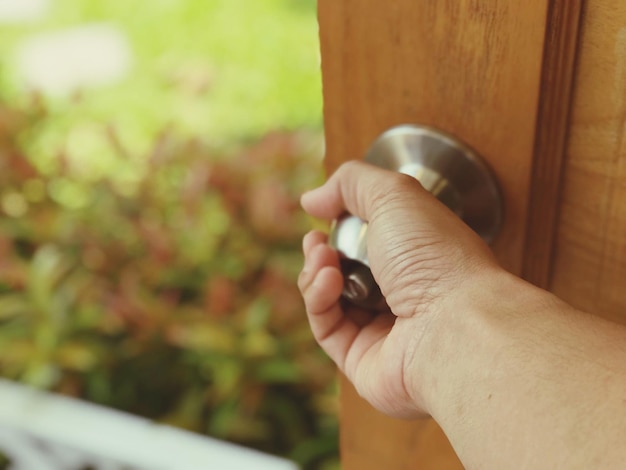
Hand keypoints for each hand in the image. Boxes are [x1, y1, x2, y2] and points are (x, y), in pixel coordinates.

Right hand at [298, 161, 499, 417]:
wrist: (452, 326)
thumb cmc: (436, 259)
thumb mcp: (394, 196)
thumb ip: (351, 183)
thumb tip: (312, 198)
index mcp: (418, 255)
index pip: (371, 238)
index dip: (342, 225)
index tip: (324, 213)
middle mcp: (402, 292)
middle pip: (345, 270)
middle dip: (322, 251)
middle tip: (317, 241)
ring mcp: (382, 328)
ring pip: (329, 299)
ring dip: (316, 272)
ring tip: (323, 258)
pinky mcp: (362, 359)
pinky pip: (326, 327)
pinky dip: (319, 299)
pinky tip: (327, 281)